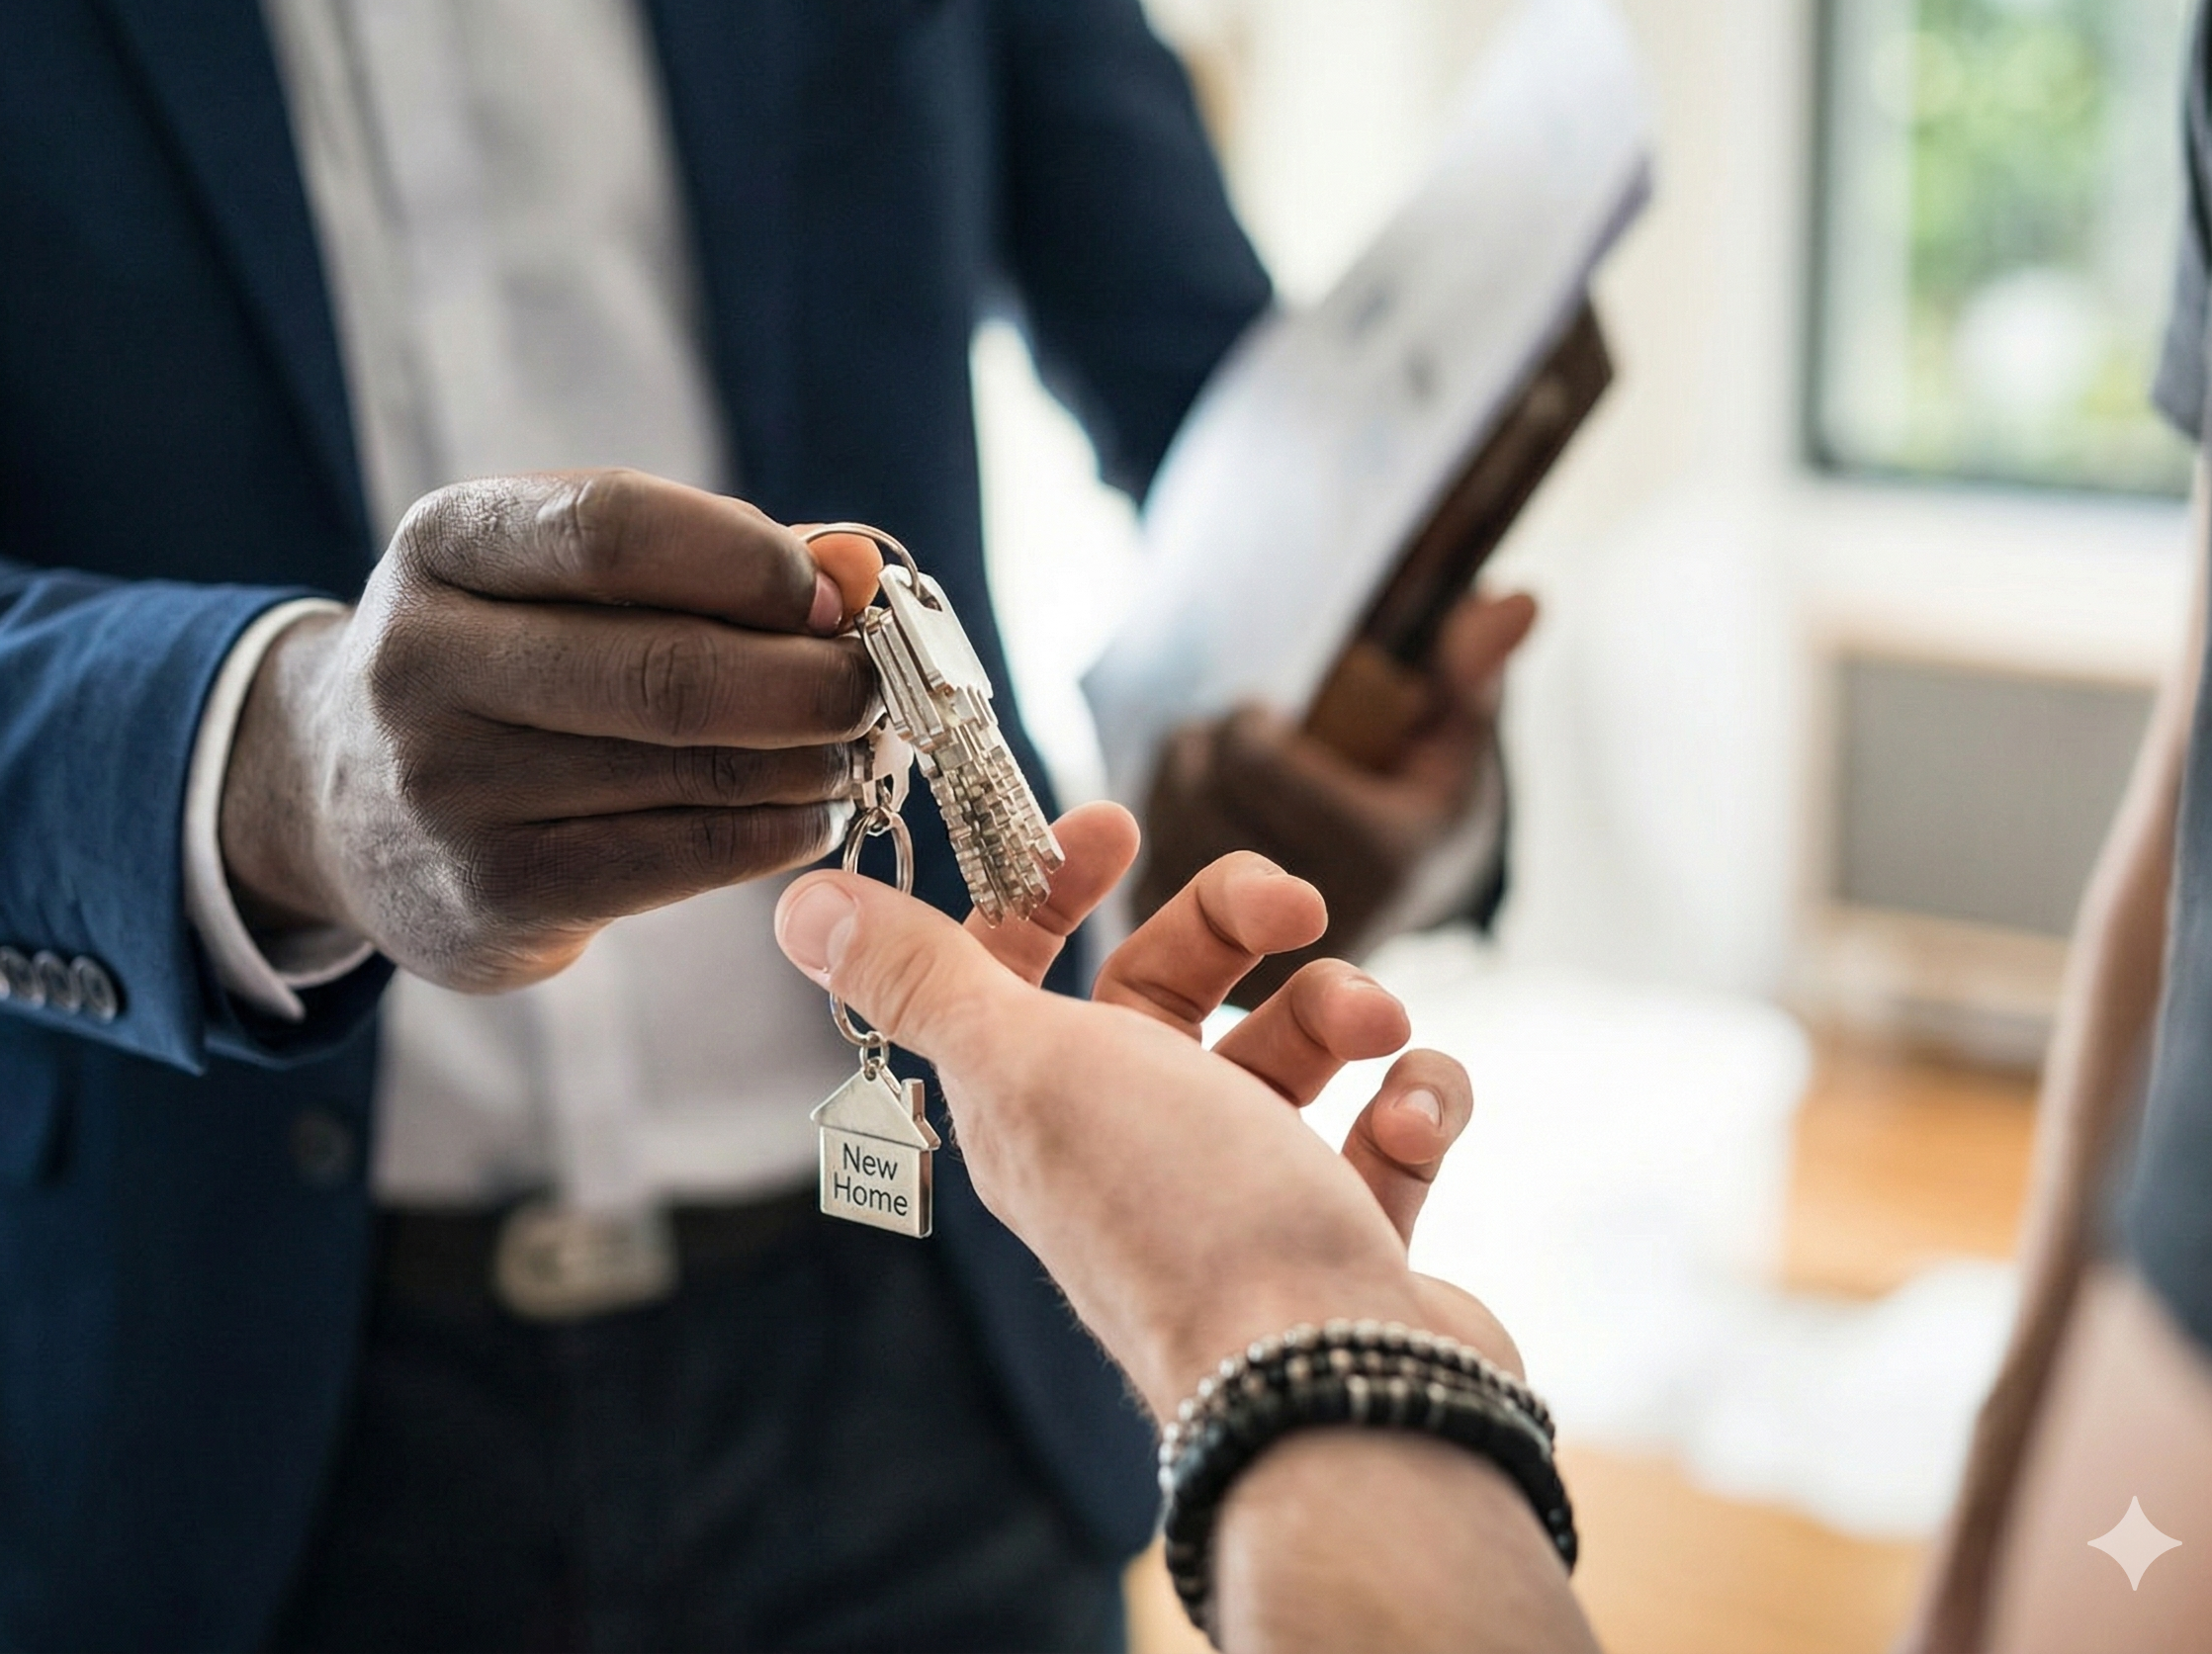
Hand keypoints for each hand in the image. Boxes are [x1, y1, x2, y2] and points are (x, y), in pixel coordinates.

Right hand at [222, 470, 888, 992]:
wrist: (343, 804)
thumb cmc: (507, 662)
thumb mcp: (563, 578)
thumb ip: (711, 558)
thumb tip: (856, 566)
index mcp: (446, 544)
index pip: (615, 529)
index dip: (752, 561)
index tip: (839, 594)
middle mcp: (423, 662)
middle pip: (670, 670)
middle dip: (811, 682)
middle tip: (877, 689)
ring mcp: (450, 789)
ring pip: (692, 772)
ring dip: (810, 762)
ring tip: (855, 749)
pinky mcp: (492, 895)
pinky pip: (681, 858)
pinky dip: (776, 834)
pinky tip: (810, 814)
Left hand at [774, 801, 1515, 1413]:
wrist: (1331, 1387)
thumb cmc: (1177, 1214)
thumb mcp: (1026, 1067)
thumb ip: (921, 978)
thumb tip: (798, 905)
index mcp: (1036, 1106)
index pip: (1018, 970)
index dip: (1050, 888)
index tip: (1115, 825)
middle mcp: (1130, 1147)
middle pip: (1169, 989)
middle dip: (1236, 924)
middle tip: (1297, 906)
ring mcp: (1242, 1194)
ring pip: (1291, 1047)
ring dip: (1341, 1008)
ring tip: (1375, 1030)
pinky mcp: (1342, 1234)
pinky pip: (1385, 1127)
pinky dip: (1413, 1102)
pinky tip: (1411, 1117)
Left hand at [1136, 590, 1536, 1001]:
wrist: (1402, 895)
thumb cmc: (1426, 792)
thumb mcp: (1458, 731)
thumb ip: (1473, 666)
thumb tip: (1518, 598)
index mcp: (1382, 854)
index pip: (1254, 759)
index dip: (1248, 721)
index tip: (1270, 715)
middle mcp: (1321, 916)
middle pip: (1203, 787)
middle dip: (1211, 744)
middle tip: (1243, 740)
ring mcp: (1260, 951)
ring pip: (1163, 825)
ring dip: (1181, 779)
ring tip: (1225, 775)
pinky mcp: (1208, 969)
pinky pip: (1146, 868)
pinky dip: (1161, 828)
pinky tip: (1200, 820)